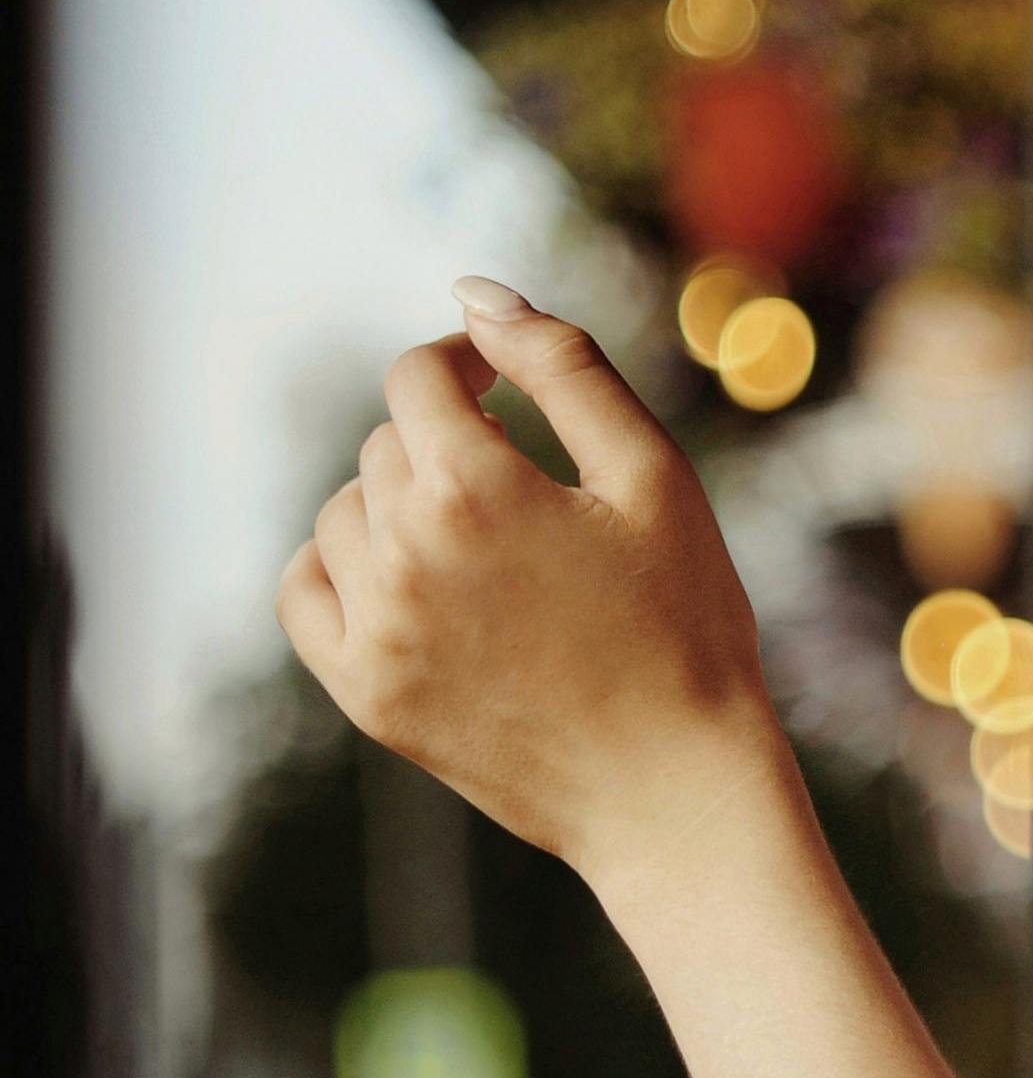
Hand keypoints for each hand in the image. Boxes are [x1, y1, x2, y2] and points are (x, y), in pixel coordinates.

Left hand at [278, 282, 781, 881]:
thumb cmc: (684, 624)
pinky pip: (303, 593)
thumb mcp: (650, 473)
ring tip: (483, 543)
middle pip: (386, 445)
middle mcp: (404, 554)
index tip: (502, 386)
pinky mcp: (365, 693)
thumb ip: (562, 364)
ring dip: (398, 505)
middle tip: (529, 489)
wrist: (674, 787)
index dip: (463, 363)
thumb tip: (474, 290)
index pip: (417, 376)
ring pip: (345, 513)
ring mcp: (374, 631)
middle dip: (447, 443)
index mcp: (474, 486)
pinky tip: (402, 576)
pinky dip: (338, 567)